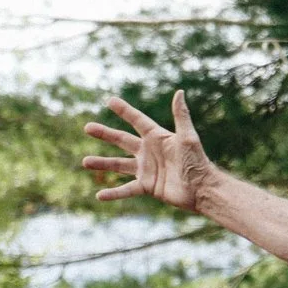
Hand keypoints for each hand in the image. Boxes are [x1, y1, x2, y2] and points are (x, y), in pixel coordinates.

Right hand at [82, 92, 218, 212]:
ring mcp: (146, 169)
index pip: (137, 121)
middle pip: (122, 140)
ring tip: (85, 162)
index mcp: (157, 137)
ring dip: (103, 163)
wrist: (202, 189)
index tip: (110, 100)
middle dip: (105, 134)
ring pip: (119, 165)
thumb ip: (181, 116)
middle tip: (87, 127)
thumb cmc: (198, 161)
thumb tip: (179, 92)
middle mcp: (149, 152)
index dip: (124, 111)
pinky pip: (126, 189)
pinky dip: (113, 193)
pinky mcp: (147, 186)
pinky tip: (99, 195)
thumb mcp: (188, 137)